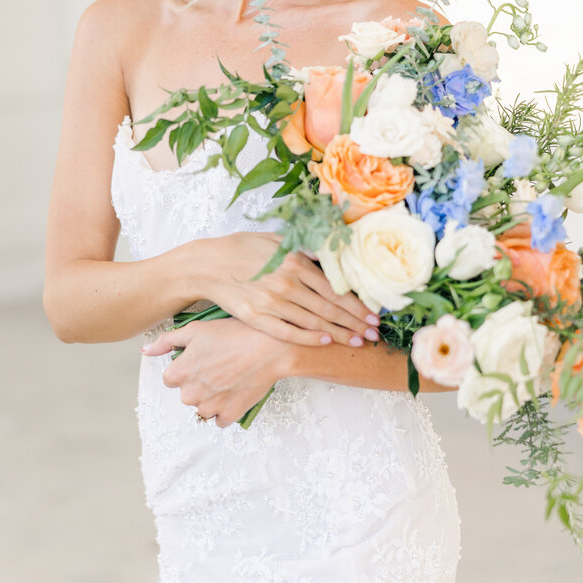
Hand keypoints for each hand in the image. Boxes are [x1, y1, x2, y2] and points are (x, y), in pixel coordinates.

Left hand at [142, 316, 290, 427]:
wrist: (270, 347)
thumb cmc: (234, 333)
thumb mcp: (196, 329)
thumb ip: (167, 341)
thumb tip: (145, 351)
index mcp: (179, 373)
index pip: (171, 379)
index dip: (186, 368)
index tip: (202, 360)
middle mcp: (190, 394)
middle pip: (187, 394)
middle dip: (199, 383)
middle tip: (219, 366)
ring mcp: (210, 406)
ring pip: (203, 408)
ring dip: (212, 398)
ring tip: (229, 377)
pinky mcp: (229, 415)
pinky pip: (220, 419)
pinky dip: (226, 409)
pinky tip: (236, 390)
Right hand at [205, 231, 380, 348]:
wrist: (207, 264)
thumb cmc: (242, 248)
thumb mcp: (276, 240)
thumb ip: (304, 250)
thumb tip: (331, 256)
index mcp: (295, 261)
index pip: (335, 288)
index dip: (358, 304)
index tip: (374, 315)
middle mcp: (287, 282)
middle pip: (330, 307)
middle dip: (356, 323)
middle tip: (375, 334)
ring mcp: (272, 302)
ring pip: (314, 321)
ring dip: (339, 333)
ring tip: (358, 342)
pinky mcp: (257, 317)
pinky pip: (288, 331)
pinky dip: (308, 337)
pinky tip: (325, 341)